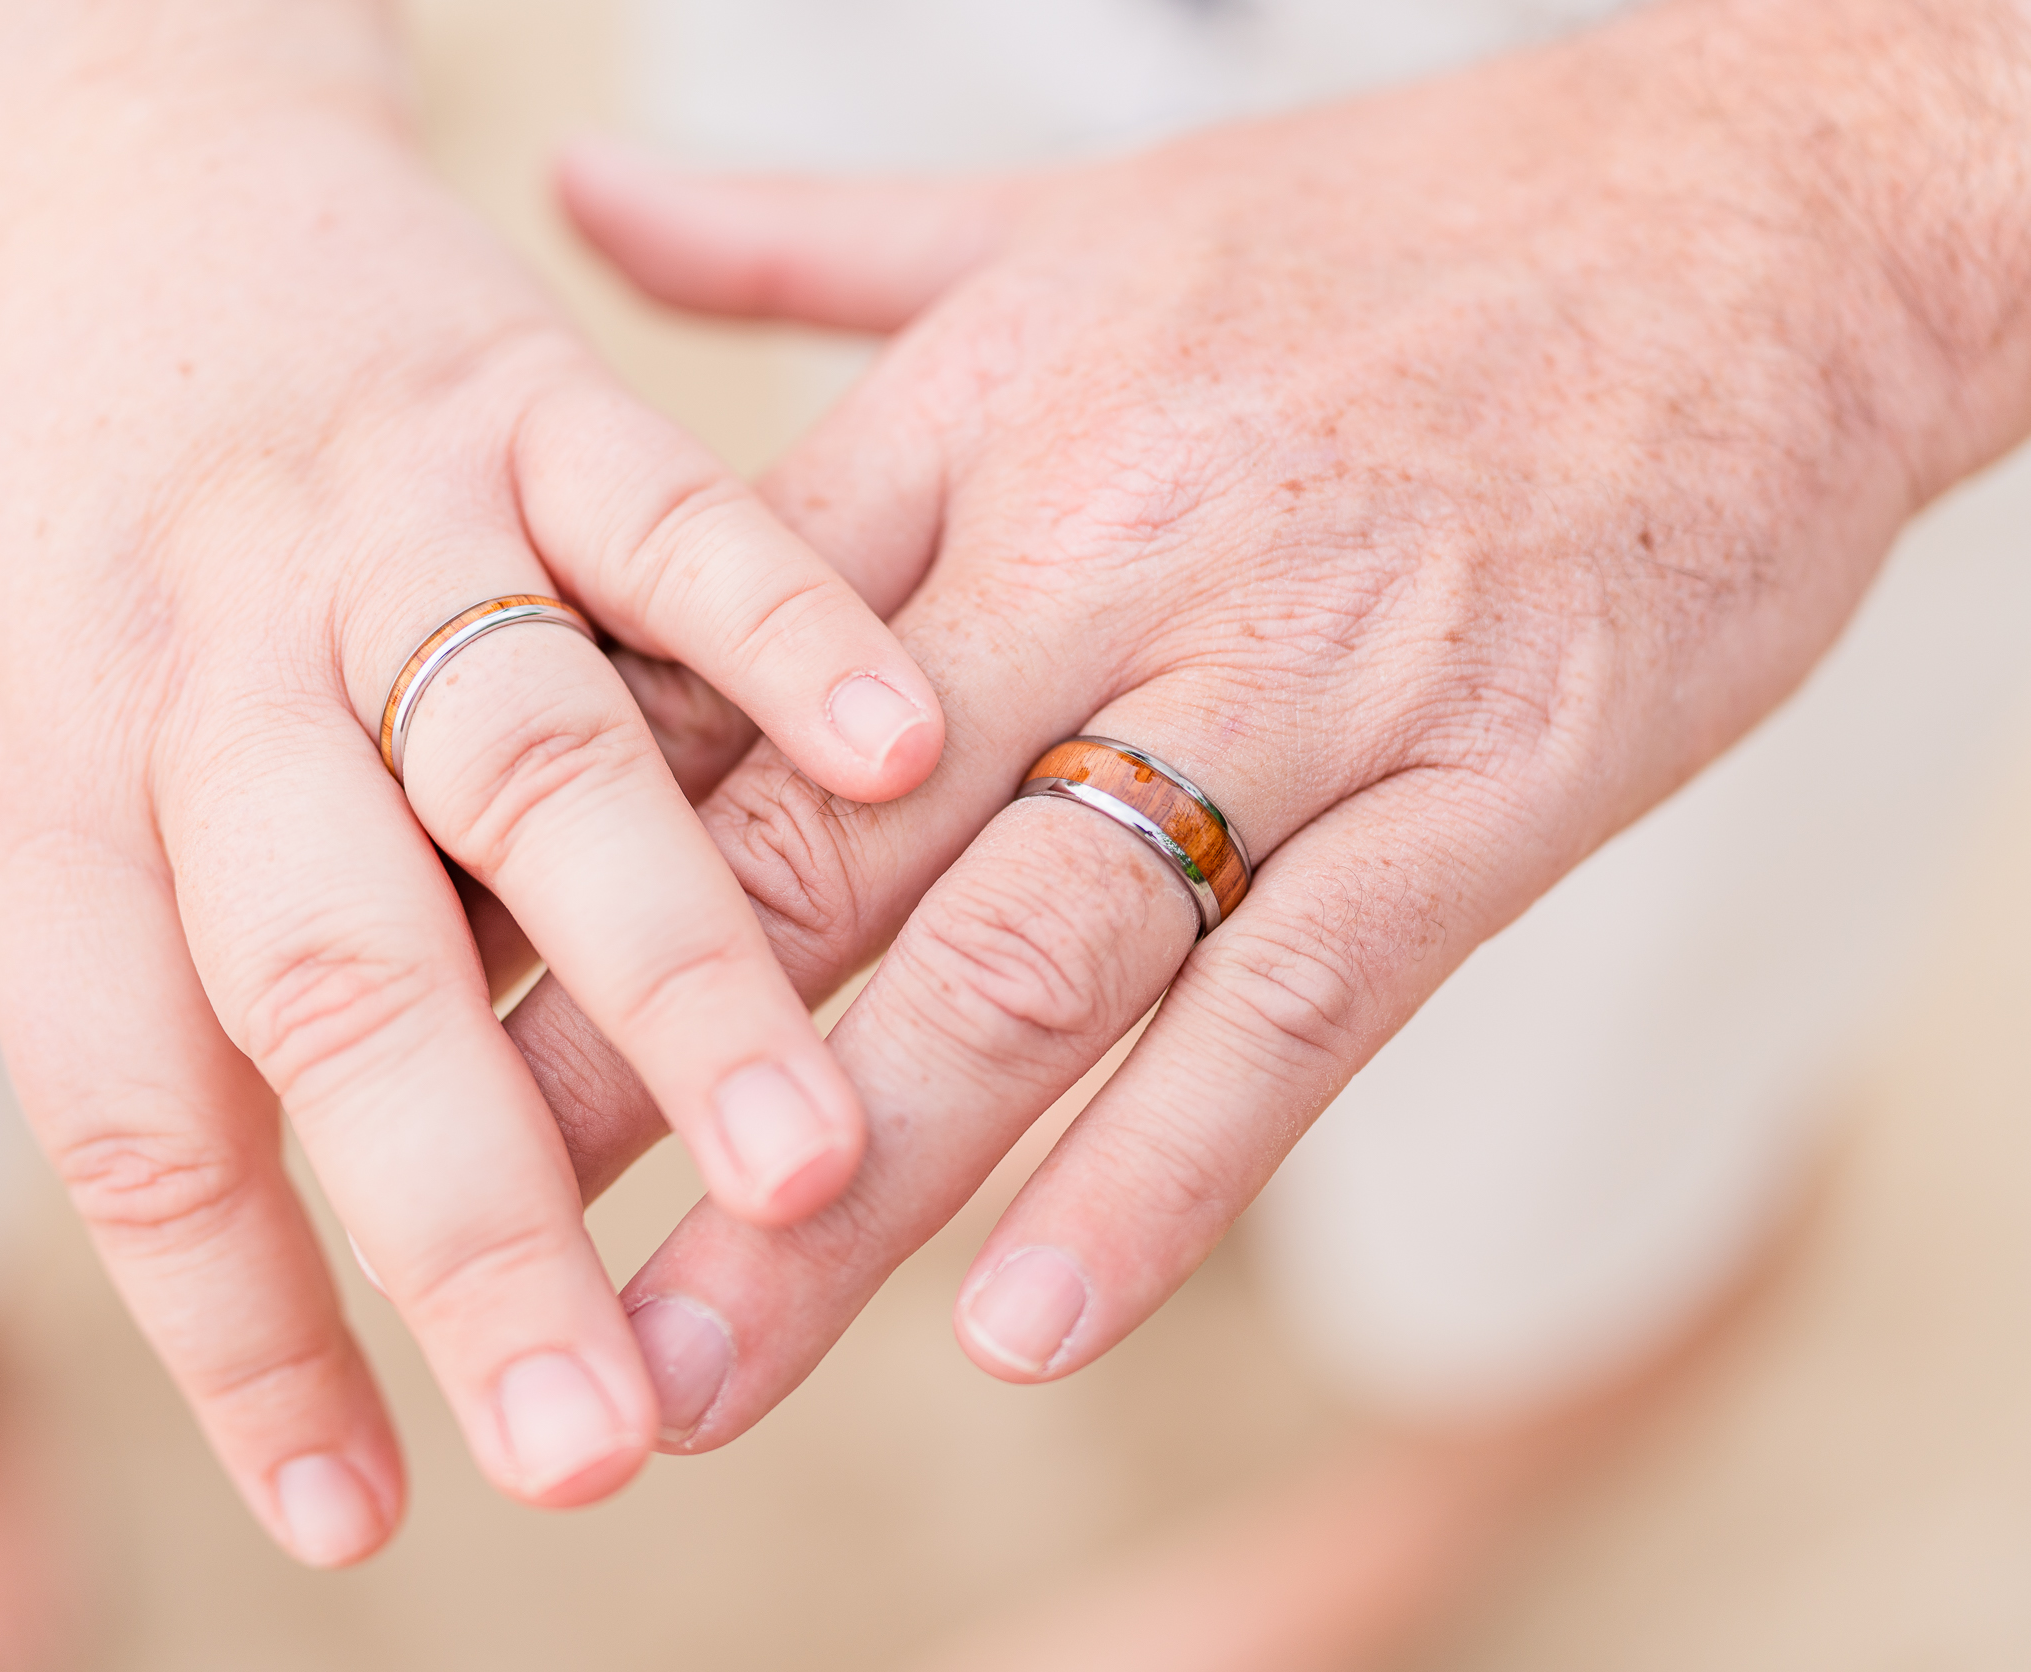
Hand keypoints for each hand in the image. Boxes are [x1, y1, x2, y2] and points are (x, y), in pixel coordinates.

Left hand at [0, 0, 944, 1557]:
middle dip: (477, 1232)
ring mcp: (376, 516)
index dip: (241, 1333)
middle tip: (597, 1442)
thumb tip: (221, 1226)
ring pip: (527, 763)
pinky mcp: (524, 382)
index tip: (364, 1519)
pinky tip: (909, 755)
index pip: (137, 1105)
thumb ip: (127, 926)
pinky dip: (778, 629)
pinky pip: (661, 506)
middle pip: (335, 979)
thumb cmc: (37, 446)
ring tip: (807, 1169)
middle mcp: (210, 659)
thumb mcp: (9, 686)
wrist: (75, 117)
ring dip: (676, 976)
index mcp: (65, 763)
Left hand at [516, 0, 2030, 1443]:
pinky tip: (1032, 1320)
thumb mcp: (1050, 222)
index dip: (536, 862)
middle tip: (470, 1258)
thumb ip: (791, 249)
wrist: (1754, 207)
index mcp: (975, 430)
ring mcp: (1302, 676)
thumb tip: (572, 196)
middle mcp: (1106, 556)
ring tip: (693, 1362)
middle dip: (627, 1075)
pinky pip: (1301, 996)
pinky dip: (1165, 1171)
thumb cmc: (1387, 232)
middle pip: (814, 854)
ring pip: (1027, 958)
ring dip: (844, 1181)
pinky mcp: (1492, 776)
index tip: (402, 1017)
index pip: (697, 675)